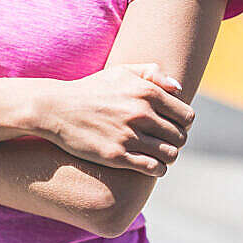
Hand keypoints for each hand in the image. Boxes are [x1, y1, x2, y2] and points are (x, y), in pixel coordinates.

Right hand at [42, 62, 194, 176]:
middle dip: (175, 142)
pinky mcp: (116, 155)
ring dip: (168, 158)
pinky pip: (153, 168)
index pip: (186, 116)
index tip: (172, 127)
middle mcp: (140, 114)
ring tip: (158, 155)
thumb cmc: (91, 90)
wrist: (56, 109)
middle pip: (180, 137)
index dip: (183, 124)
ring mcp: (128, 136)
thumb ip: (152, 73)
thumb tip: (178, 89)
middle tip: (164, 143)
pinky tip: (150, 166)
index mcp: (146, 92)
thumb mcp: (120, 72)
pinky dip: (157, 170)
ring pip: (170, 155)